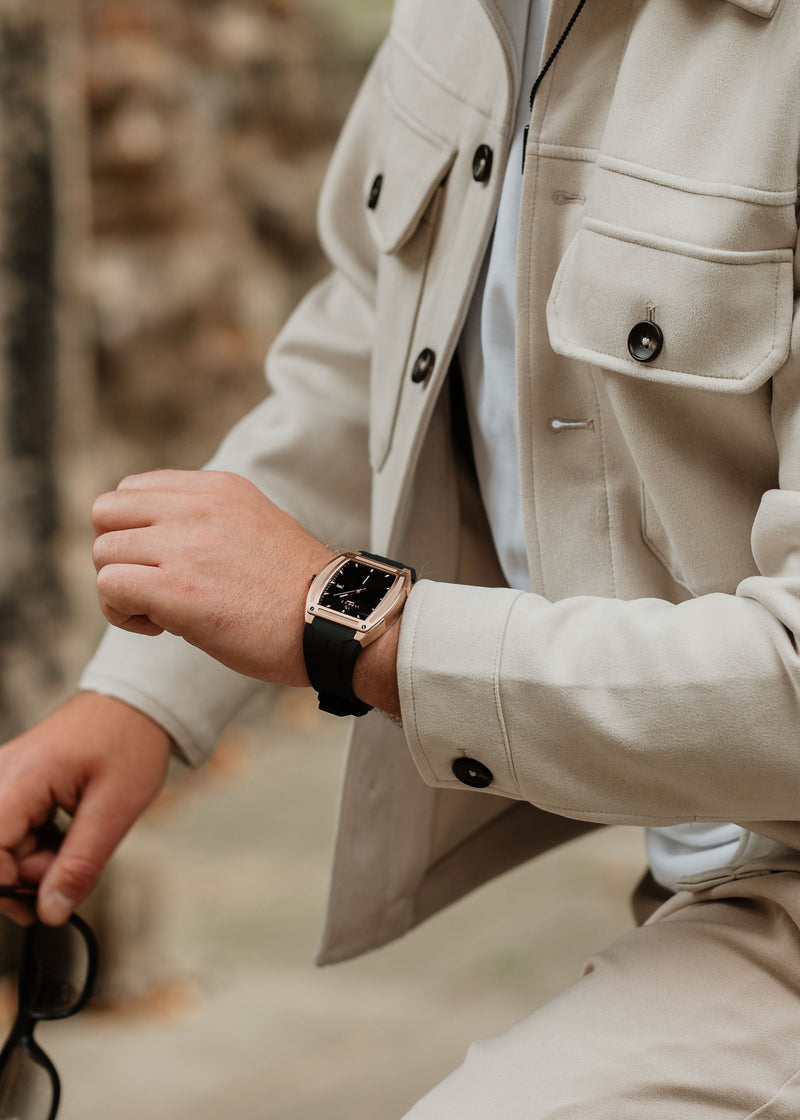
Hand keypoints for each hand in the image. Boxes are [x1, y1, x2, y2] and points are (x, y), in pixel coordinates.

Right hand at [0, 693, 169, 924]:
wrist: (136, 703)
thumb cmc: (129, 742)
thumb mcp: (114, 809)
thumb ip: (79, 864)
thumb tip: (50, 912)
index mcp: (18, 780)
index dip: (9, 886)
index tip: (44, 901)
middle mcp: (1, 778)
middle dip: (31, 874)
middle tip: (77, 869)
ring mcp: (6, 780)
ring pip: (6, 847)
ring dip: (41, 860)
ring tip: (83, 839)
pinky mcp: (16, 785)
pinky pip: (16, 830)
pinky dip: (43, 842)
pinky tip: (72, 831)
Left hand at [92, 470, 333, 685]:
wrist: (335, 622)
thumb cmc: (299, 591)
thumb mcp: (255, 526)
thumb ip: (210, 521)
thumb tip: (163, 541)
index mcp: (217, 488)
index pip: (133, 490)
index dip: (135, 532)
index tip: (166, 564)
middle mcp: (196, 506)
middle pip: (105, 513)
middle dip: (117, 553)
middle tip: (151, 586)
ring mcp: (185, 545)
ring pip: (102, 553)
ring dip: (120, 588)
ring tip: (159, 613)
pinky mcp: (176, 589)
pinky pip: (110, 588)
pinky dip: (121, 614)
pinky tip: (158, 628)